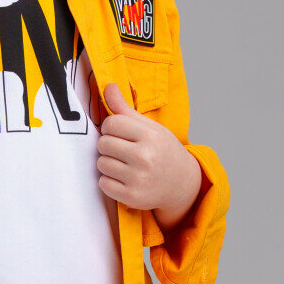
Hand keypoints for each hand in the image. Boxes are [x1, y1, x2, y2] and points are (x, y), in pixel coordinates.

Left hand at [96, 80, 201, 227]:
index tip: (120, 133)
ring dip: (108, 163)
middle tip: (122, 150)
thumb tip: (108, 86)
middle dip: (108, 145)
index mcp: (150, 136)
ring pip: (101, 164)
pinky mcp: (132, 197)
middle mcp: (145, 157)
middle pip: (103, 144)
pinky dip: (109, 181)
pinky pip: (103, 184)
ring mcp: (138, 179)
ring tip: (124, 164)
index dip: (111, 127)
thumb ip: (125, 109)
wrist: (182, 184)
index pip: (111, 123)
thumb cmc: (163, 151)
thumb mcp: (150, 128)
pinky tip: (123, 178)